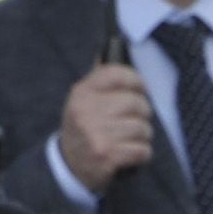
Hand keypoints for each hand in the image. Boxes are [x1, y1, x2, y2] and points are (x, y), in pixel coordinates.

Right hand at [56, 64, 153, 192]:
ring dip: (142, 137)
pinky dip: (142, 154)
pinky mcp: (107, 156)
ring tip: (130, 139)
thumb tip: (112, 47)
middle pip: (136, 103)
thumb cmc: (83, 128)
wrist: (70, 166)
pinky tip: (131, 154)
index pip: (117, 74)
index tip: (139, 89)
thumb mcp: (83, 100)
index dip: (136, 81)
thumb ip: (99, 78)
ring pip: (142, 128)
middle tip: (134, 121)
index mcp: (82, 93)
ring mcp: (97, 135)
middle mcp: (87, 111)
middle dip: (142, 114)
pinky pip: (142, 150)